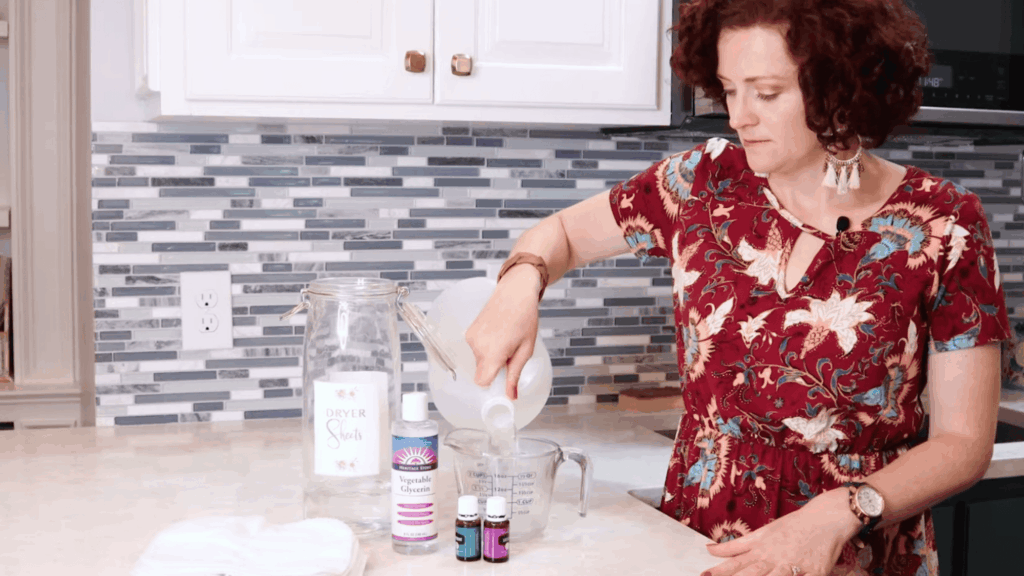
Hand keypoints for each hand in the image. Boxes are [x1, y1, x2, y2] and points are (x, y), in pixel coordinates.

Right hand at [464, 265, 541, 400]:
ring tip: (505, 338)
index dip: (492, 383)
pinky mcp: (469, 331)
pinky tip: (497, 333)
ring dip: (490, 356)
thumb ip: (515, 374)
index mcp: (492, 353)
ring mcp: (471, 338)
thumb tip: (511, 397)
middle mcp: (477, 347)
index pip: (482, 382)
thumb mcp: (525, 349)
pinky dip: (485, 346)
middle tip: (510, 353)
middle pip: (481, 371)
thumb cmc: (524, 318)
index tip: (502, 378)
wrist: (515, 293)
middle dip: (494, 368)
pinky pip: (475, 348)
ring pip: (478, 360)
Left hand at [701, 489, 861, 575]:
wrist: (826, 518)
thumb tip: (709, 549)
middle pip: (751, 573)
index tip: (705, 575)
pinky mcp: (815, 572)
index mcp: (761, 548)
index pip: (736, 563)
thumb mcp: (762, 533)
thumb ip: (736, 546)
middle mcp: (774, 557)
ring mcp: (794, 565)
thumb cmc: (793, 526)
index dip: (720, 571)